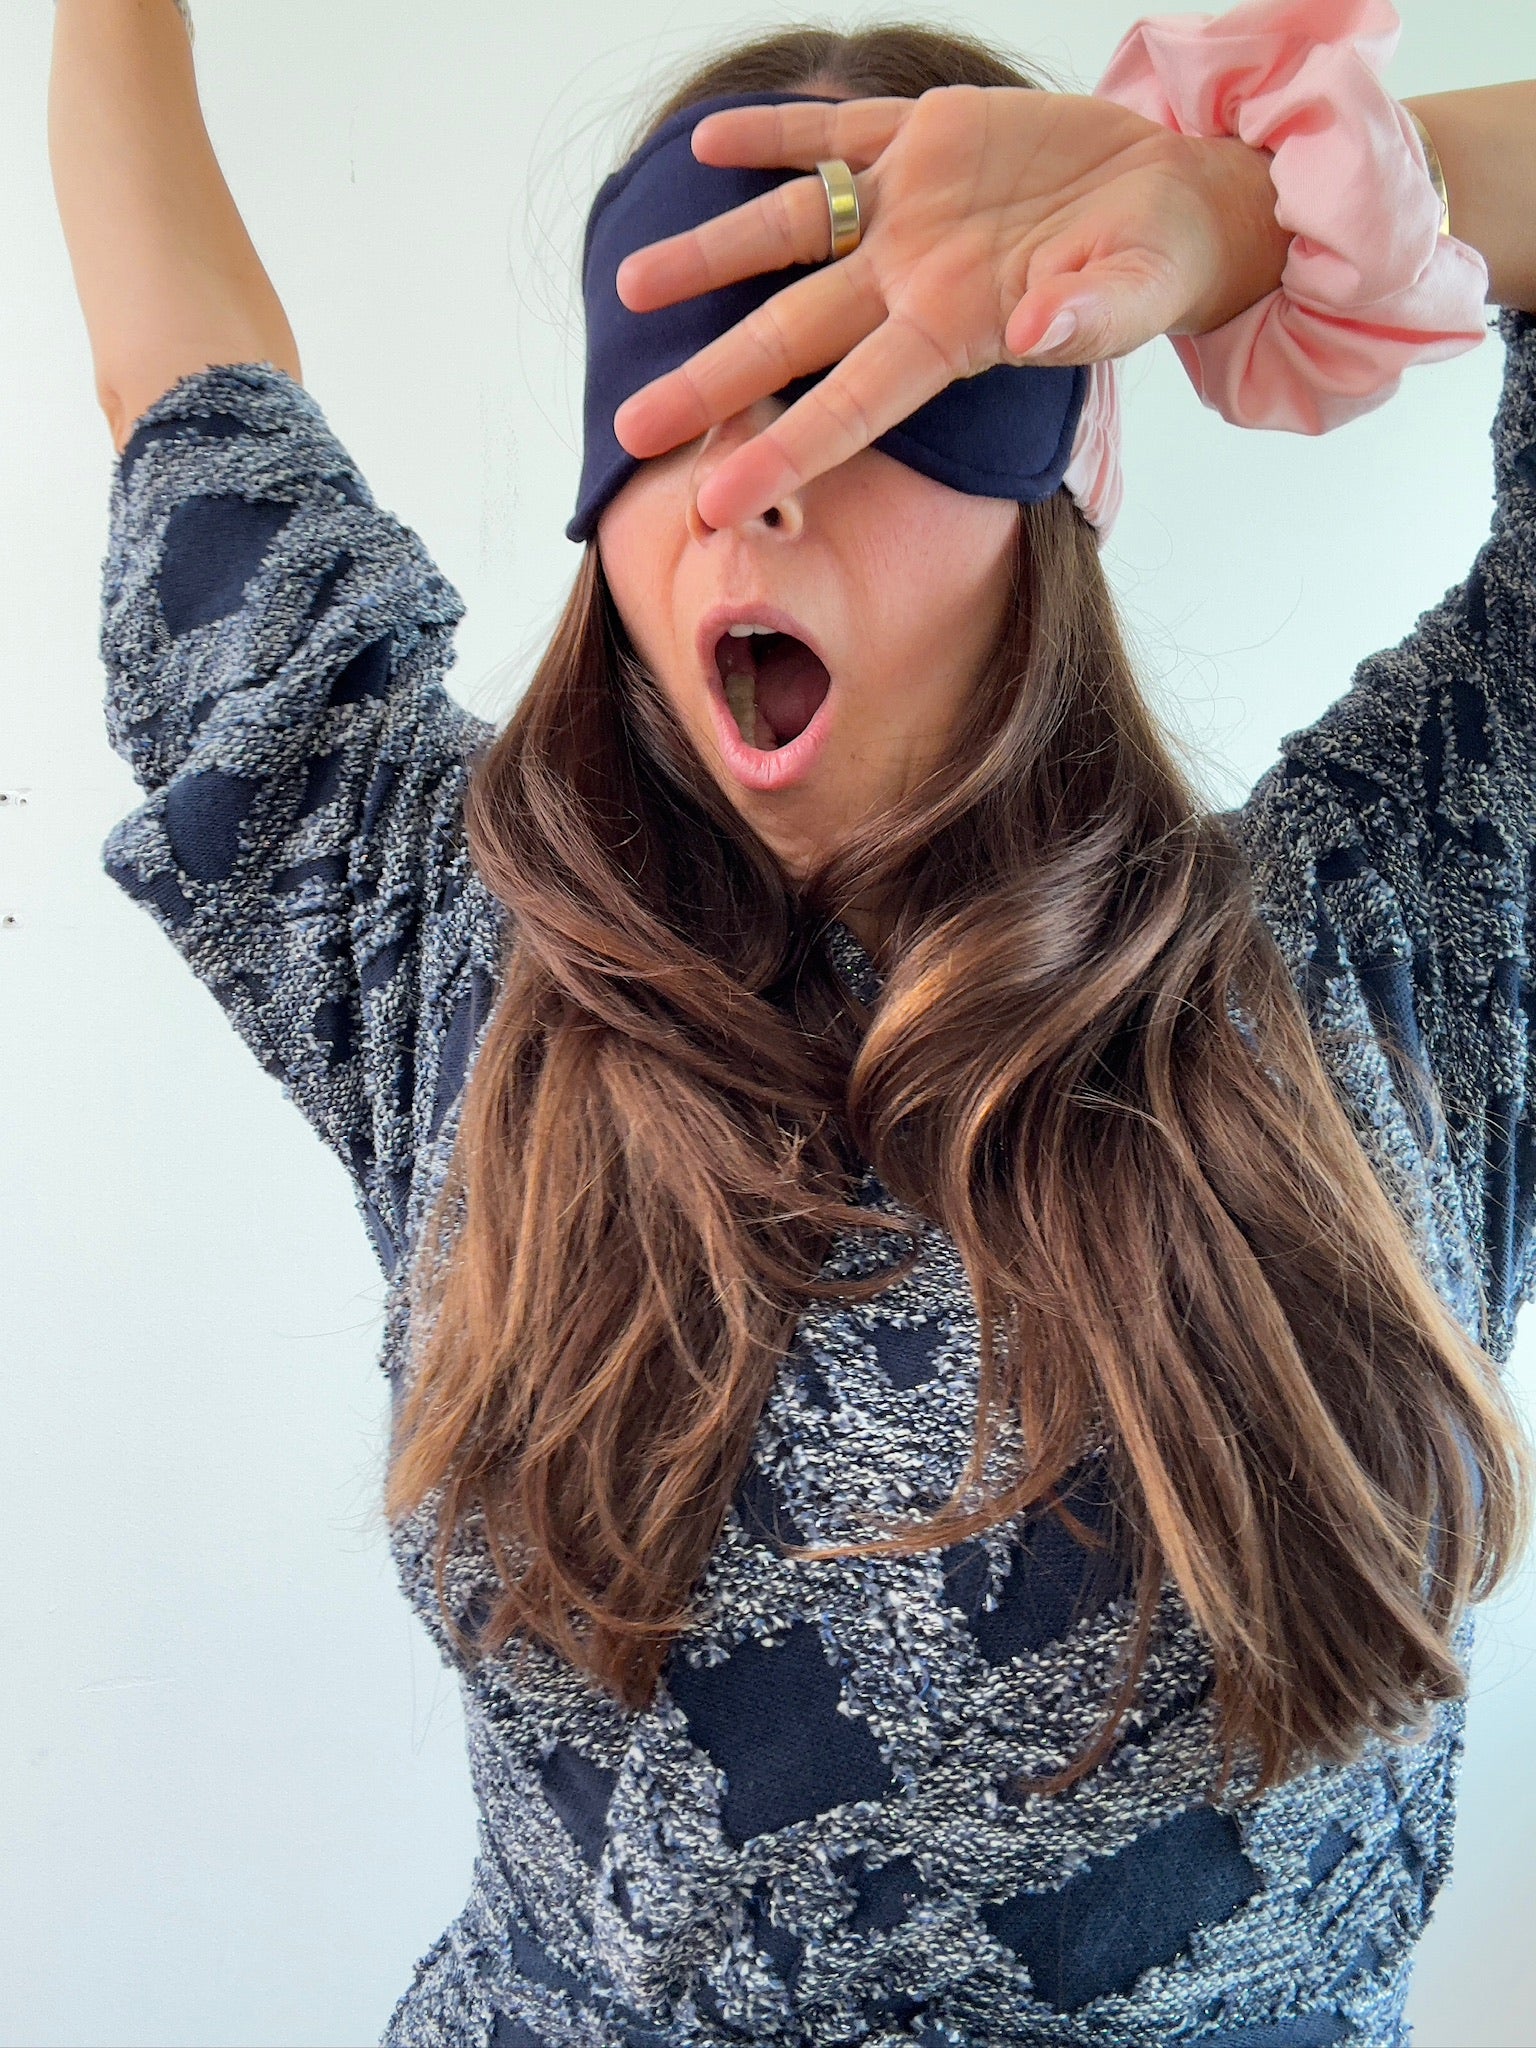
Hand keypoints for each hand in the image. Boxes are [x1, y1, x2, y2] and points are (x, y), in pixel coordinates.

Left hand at [612, 87, 1288, 528]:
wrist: (1170, 199)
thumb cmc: (1152, 269)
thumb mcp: (1136, 291)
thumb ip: (1088, 313)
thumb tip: (1039, 325)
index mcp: (953, 334)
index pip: (850, 404)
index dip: (780, 452)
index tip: (714, 506)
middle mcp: (909, 281)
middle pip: (787, 336)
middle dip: (708, 380)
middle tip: (629, 424)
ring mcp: (907, 211)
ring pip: (783, 234)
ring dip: (707, 258)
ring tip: (630, 285)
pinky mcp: (921, 138)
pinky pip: (831, 138)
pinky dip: (772, 135)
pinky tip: (707, 143)